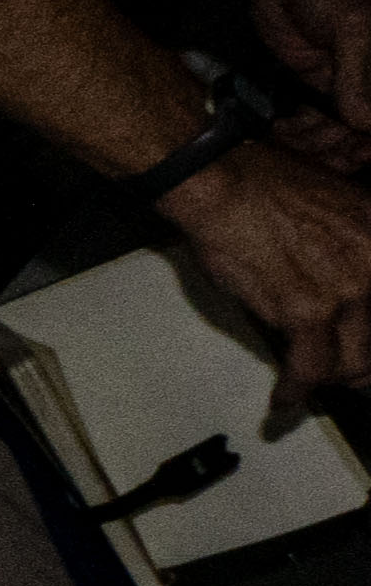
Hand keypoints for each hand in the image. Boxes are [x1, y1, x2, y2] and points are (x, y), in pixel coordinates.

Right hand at [167, 133, 370, 410]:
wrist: (228, 185)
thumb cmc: (268, 187)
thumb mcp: (341, 206)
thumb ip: (357, 247)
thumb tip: (347, 292)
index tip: (365, 351)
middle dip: (364, 366)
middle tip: (354, 379)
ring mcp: (350, 290)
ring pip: (355, 362)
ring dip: (334, 381)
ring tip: (316, 388)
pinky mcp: (308, 312)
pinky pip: (310, 368)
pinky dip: (296, 390)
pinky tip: (284, 401)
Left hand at [233, 0, 370, 135]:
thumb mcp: (354, 23)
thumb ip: (361, 76)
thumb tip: (366, 123)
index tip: (362, 148)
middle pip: (370, 129)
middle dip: (350, 144)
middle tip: (329, 147)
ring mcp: (351, 82)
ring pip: (344, 134)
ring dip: (320, 142)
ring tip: (297, 130)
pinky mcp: (319, 87)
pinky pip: (317, 124)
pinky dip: (301, 133)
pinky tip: (286, 128)